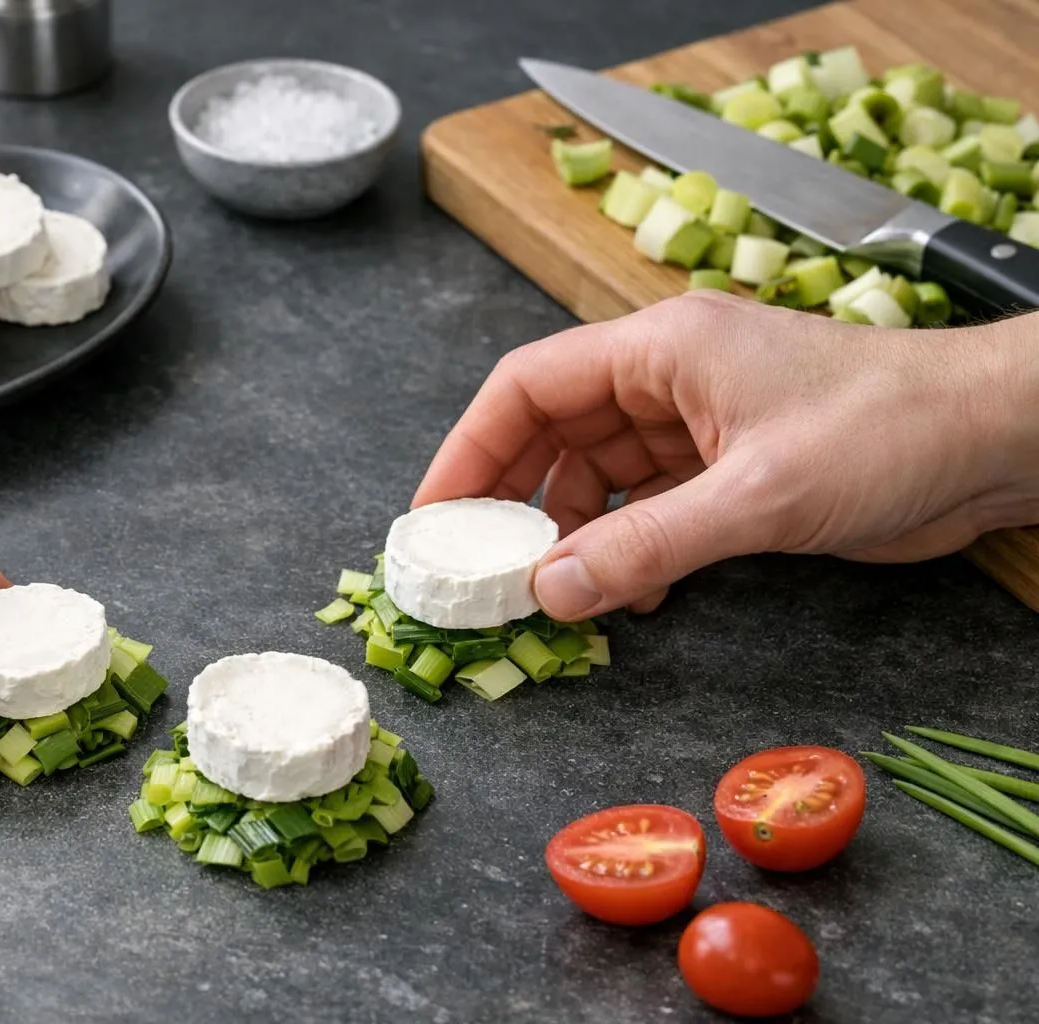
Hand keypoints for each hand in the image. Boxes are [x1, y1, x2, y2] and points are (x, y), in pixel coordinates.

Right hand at [415, 291, 1038, 619]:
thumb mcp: (755, 496)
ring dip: (571, 535)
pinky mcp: (731, 471)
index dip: (468, 448)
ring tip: (551, 595)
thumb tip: (548, 592)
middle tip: (475, 568)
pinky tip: (627, 595)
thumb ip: (645, 546)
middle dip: (512, 500)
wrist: (996, 440)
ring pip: (599, 478)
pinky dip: (626, 551)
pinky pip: (647, 510)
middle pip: (553, 433)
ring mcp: (699, 426)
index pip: (528, 386)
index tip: (432, 514)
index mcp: (660, 349)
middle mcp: (668, 380)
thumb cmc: (888, 430)